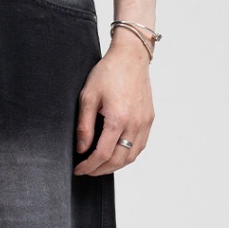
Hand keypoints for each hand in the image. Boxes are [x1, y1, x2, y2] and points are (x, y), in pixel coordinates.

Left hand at [74, 30, 154, 175]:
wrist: (131, 56)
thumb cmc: (109, 72)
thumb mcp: (88, 97)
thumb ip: (84, 126)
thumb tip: (82, 149)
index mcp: (118, 118)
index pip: (103, 154)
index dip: (89, 166)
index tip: (79, 169)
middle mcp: (135, 123)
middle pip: (118, 160)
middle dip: (100, 170)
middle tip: (87, 170)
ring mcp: (145, 122)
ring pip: (131, 157)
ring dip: (114, 166)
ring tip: (100, 166)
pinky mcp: (149, 119)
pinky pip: (140, 146)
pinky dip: (127, 155)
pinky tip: (116, 155)